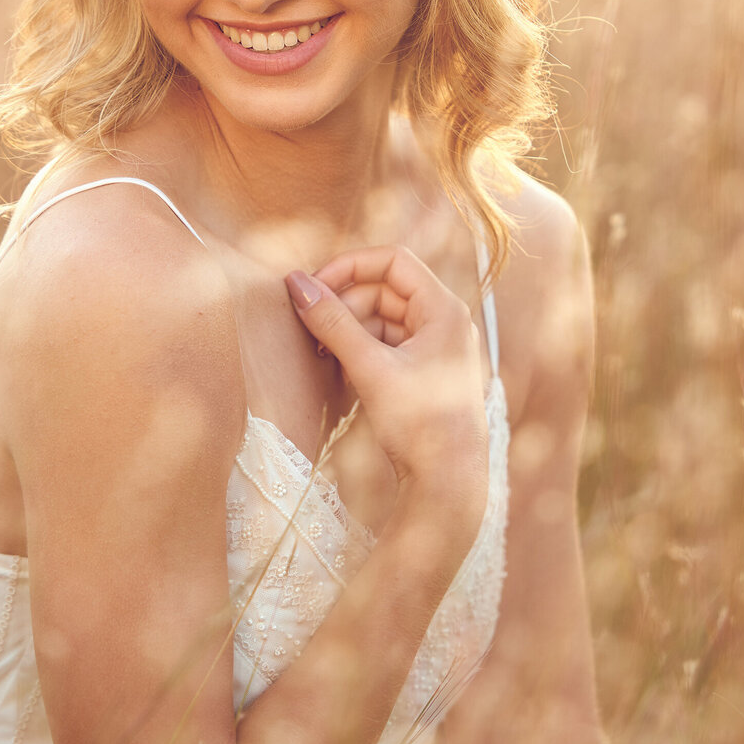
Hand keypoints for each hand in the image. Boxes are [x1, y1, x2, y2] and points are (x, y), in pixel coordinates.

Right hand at [286, 246, 488, 540]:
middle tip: (311, 331)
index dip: (349, 267)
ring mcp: (434, 348)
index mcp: (444, 309)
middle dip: (343, 305)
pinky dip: (359, 351)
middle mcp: (444, 322)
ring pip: (380, 319)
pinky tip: (337, 369)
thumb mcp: (370, 367)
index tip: (313, 287)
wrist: (448, 482)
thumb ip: (332, 322)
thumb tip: (295, 283)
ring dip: (347, 330)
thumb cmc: (420, 423)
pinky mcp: (422, 372)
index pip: (392, 261)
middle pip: (382, 290)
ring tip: (321, 354)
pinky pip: (385, 345)